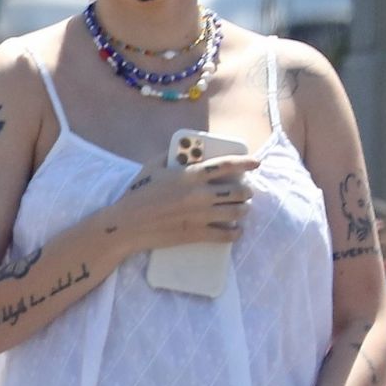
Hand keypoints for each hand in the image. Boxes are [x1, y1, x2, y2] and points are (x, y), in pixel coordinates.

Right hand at [106, 153, 259, 258]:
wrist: (128, 225)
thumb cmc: (138, 193)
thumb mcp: (153, 166)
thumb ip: (172, 156)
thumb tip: (187, 150)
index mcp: (191, 175)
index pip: (226, 165)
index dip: (245, 162)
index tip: (257, 162)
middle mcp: (200, 195)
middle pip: (237, 191)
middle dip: (246, 191)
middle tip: (245, 192)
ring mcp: (200, 216)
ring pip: (235, 213)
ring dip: (242, 211)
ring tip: (241, 210)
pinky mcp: (196, 234)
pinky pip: (226, 235)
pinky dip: (235, 233)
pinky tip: (235, 231)